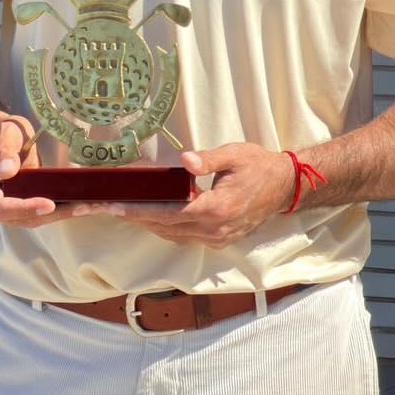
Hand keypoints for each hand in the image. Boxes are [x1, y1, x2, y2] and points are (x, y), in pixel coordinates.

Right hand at [0, 109, 76, 228]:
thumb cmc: (1, 132)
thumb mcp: (3, 134)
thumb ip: (3, 150)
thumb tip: (5, 171)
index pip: (0, 207)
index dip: (24, 208)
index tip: (49, 204)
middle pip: (22, 218)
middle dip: (54, 215)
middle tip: (84, 206)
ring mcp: (11, 205)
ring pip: (35, 219)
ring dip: (64, 215)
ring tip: (92, 206)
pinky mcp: (25, 203)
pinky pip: (42, 212)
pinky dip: (64, 210)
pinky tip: (86, 204)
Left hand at [78, 142, 294, 248]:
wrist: (285, 186)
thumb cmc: (259, 166)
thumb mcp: (234, 155)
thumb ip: (208, 160)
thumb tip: (185, 160)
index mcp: (217, 209)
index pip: (169, 213)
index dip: (140, 211)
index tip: (115, 207)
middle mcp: (215, 229)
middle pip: (166, 227)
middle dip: (137, 218)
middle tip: (109, 208)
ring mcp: (218, 238)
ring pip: (174, 235)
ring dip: (150, 224)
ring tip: (125, 211)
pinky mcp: (220, 239)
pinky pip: (186, 237)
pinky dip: (167, 227)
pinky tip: (153, 216)